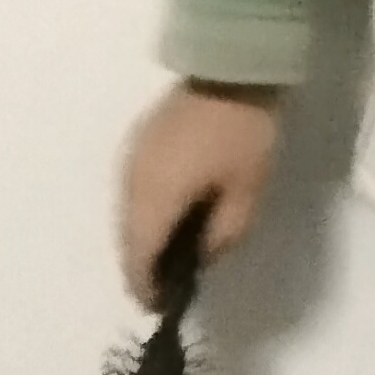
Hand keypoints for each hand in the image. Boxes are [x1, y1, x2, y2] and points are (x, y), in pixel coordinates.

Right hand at [116, 80, 281, 306]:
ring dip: (144, 239)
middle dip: (143, 266)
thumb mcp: (246, 192)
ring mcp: (130, 158)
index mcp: (154, 198)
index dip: (146, 288)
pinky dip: (146, 213)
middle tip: (169, 286)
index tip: (161, 309)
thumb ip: (222, 235)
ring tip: (172, 254)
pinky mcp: (138, 142)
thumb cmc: (244, 134)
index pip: (138, 258)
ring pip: (127, 215)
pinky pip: (133, 191)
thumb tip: (201, 259)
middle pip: (127, 239)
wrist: (232, 66)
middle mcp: (130, 182)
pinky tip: (171, 216)